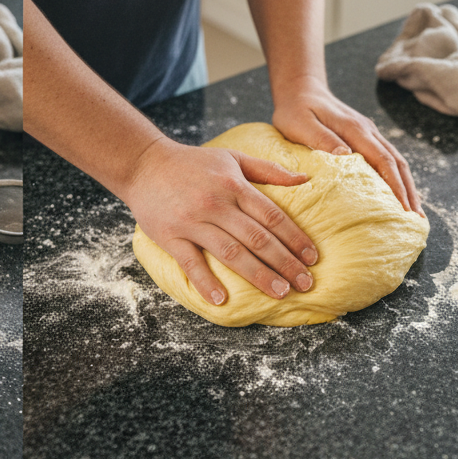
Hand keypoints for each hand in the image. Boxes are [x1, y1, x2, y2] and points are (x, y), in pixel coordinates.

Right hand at [123, 136, 318, 306]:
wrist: (144, 164)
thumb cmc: (192, 163)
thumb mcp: (232, 158)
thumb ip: (268, 170)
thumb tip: (305, 178)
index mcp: (234, 186)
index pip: (272, 216)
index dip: (295, 238)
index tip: (313, 258)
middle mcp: (216, 205)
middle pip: (257, 238)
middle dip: (284, 263)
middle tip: (305, 284)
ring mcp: (193, 222)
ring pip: (231, 253)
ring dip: (257, 275)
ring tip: (279, 292)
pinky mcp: (171, 237)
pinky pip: (191, 263)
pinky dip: (205, 282)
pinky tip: (221, 300)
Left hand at [272, 77, 422, 214]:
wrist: (300, 91)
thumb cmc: (296, 111)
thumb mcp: (301, 125)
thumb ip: (322, 139)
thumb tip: (345, 156)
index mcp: (355, 130)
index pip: (383, 161)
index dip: (395, 185)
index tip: (402, 208)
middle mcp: (368, 131)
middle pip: (397, 163)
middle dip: (408, 191)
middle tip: (415, 218)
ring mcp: (369, 134)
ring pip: (396, 161)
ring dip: (407, 186)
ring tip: (412, 211)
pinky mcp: (364, 138)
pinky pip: (386, 159)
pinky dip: (396, 177)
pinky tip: (398, 193)